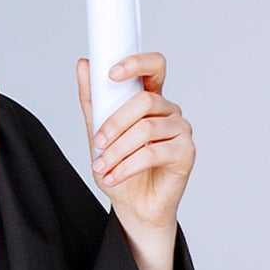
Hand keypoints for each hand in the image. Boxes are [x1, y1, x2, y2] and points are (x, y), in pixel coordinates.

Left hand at [75, 51, 194, 232]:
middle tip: (98, 143)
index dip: (136, 63)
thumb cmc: (120, 169)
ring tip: (102, 167)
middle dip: (114, 124)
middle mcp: (168, 111)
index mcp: (150, 100)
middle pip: (144, 102)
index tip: (111, 73)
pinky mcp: (186, 152)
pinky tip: (113, 177)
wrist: (134, 206)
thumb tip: (84, 65)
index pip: (154, 67)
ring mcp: (181, 130)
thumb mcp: (98, 135)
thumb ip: (93, 101)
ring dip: (117, 151)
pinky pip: (153, 152)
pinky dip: (127, 166)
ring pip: (146, 129)